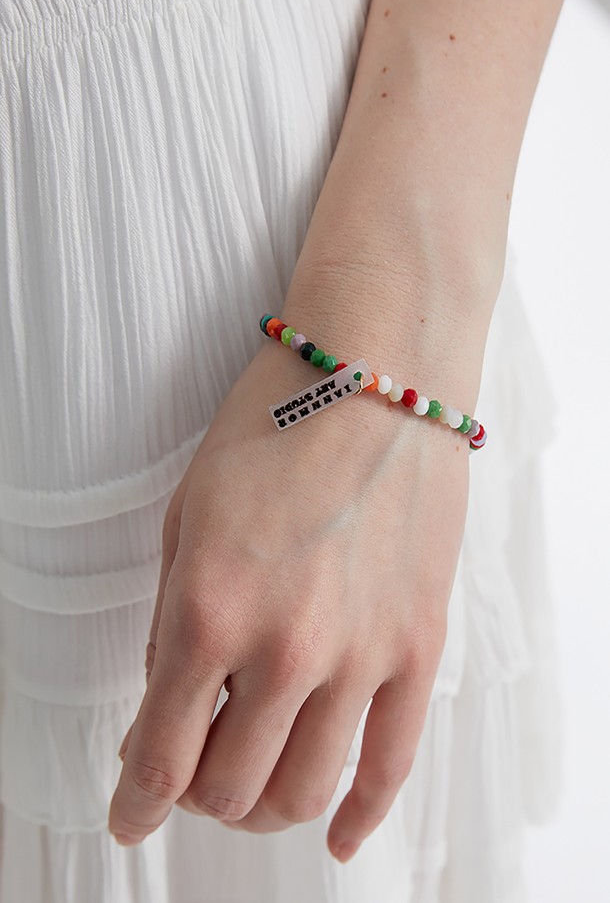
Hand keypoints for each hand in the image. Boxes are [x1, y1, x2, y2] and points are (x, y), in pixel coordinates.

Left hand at [107, 333, 469, 861]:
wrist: (376, 373)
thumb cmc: (272, 427)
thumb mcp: (188, 518)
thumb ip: (176, 621)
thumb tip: (172, 700)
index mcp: (210, 610)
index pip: (160, 756)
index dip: (135, 801)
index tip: (129, 813)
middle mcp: (286, 649)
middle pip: (230, 789)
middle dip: (195, 797)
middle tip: (189, 775)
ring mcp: (362, 654)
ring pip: (303, 790)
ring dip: (263, 807)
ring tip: (250, 786)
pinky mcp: (418, 645)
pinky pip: (391, 764)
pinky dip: (359, 817)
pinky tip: (336, 838)